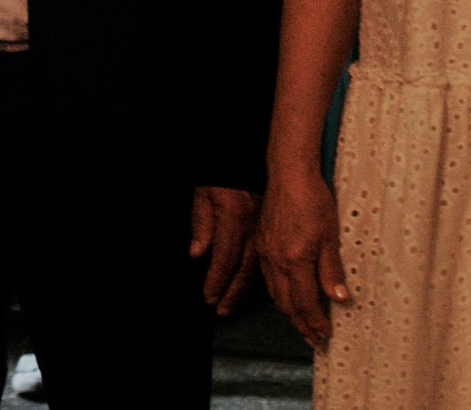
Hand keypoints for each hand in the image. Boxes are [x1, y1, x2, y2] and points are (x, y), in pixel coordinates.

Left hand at [190, 184, 260, 314]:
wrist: (265, 160)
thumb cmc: (225, 171)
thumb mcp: (204, 192)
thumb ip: (200, 222)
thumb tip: (198, 253)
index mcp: (234, 219)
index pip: (224, 258)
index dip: (216, 280)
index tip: (209, 297)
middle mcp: (252, 229)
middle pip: (242, 269)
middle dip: (231, 292)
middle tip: (221, 309)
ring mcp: (266, 231)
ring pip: (257, 267)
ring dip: (244, 288)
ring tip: (232, 302)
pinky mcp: (272, 230)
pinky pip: (267, 259)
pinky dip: (258, 276)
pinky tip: (251, 285)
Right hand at [257, 167, 348, 343]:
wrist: (289, 175)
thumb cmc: (312, 200)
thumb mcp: (330, 237)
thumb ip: (331, 270)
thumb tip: (338, 298)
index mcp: (295, 260)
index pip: (304, 302)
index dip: (315, 322)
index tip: (324, 334)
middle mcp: (276, 260)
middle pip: (285, 302)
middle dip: (300, 323)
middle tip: (313, 338)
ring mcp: (266, 252)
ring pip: (274, 292)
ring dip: (288, 311)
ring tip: (301, 323)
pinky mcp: (262, 243)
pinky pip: (267, 278)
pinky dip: (278, 293)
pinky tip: (285, 294)